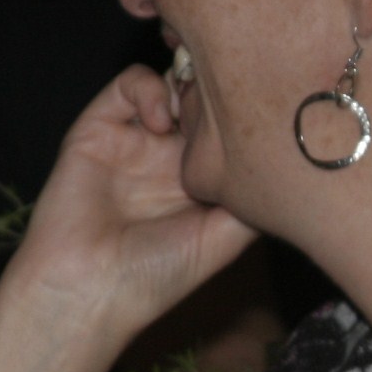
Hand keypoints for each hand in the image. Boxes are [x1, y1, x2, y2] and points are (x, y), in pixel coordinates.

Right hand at [7, 66, 257, 341]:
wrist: (88, 289)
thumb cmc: (156, 276)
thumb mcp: (225, 238)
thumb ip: (254, 196)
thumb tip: (283, 153)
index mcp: (201, 180)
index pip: (231, 126)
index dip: (247, 113)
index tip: (260, 116)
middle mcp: (170, 156)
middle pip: (205, 97)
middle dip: (222, 90)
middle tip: (230, 100)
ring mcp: (136, 139)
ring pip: (172, 81)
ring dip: (189, 84)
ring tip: (195, 112)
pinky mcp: (99, 127)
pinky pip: (130, 83)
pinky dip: (150, 88)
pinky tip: (160, 121)